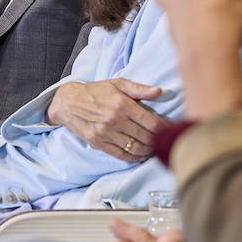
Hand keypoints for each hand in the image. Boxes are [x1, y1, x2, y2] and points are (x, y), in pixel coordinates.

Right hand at [47, 78, 165, 160]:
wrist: (69, 102)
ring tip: (154, 147)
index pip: (152, 122)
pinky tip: (141, 155)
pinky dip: (134, 157)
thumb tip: (159, 92)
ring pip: (136, 148)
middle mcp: (115, 120)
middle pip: (146, 137)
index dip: (165, 128)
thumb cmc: (97, 91)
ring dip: (148, 150)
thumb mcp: (118, 84)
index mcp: (123, 104)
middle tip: (165, 140)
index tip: (172, 129)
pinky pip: (122, 155)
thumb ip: (139, 89)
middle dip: (159, 140)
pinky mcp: (99, 143)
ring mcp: (106, 133)